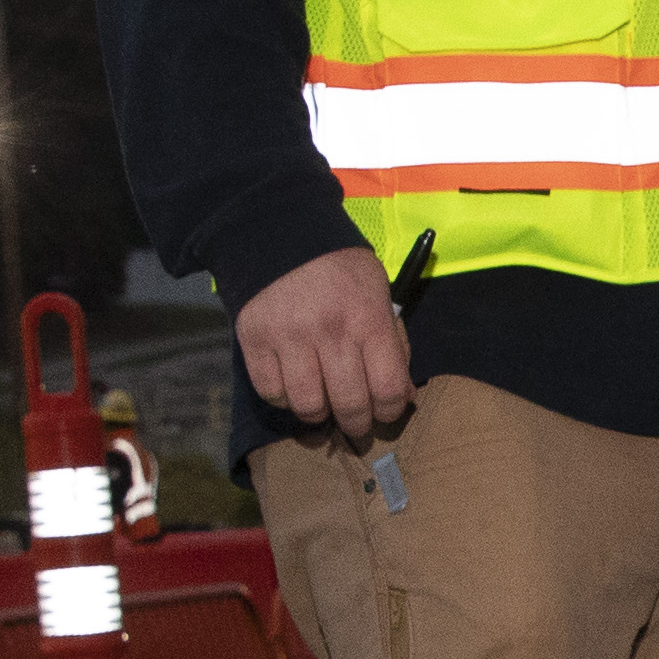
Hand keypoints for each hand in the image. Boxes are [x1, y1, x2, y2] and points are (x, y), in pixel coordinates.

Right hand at [233, 245, 413, 447]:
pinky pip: (271, 392)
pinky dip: (284, 399)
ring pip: (307, 405)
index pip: (388, 389)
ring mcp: (289, 337)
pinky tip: (293, 387)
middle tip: (355, 424)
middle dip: (357, 425)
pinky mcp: (254, 340)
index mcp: (368, 320)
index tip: (385, 412)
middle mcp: (330, 332)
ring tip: (323, 407)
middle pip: (349, 405)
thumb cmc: (339, 269)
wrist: (280, 234)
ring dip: (319, 416)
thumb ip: (394, 344)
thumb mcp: (379, 294)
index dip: (390, 412)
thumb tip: (403, 396)